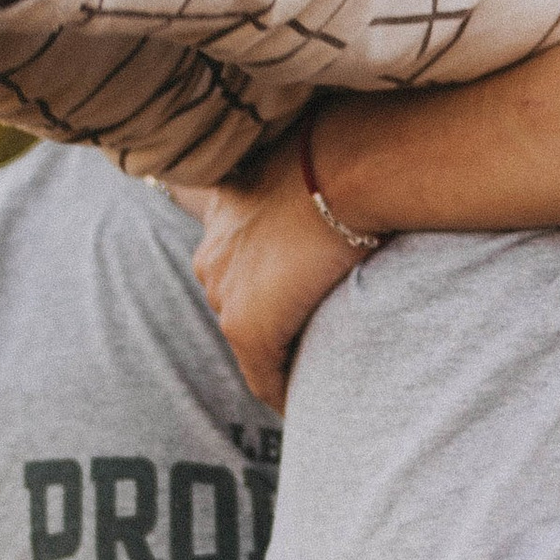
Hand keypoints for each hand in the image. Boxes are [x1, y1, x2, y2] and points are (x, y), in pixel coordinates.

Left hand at [191, 131, 367, 407]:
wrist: (346, 168)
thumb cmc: (347, 155)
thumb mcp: (316, 165)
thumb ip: (313, 188)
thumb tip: (343, 189)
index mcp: (223, 212)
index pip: (236, 261)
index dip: (268, 282)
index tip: (294, 294)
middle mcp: (213, 254)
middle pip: (238, 304)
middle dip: (271, 321)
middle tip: (310, 339)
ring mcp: (226, 293)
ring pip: (251, 341)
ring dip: (280, 355)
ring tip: (314, 374)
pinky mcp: (247, 327)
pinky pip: (263, 377)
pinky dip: (284, 393)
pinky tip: (307, 404)